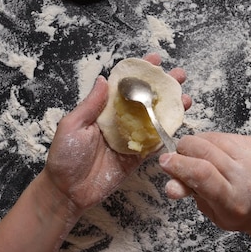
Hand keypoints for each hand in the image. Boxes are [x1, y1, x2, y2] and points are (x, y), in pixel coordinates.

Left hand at [42, 54, 190, 215]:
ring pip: (154, 119)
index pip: (125, 86)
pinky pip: (154, 144)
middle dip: (163, 87)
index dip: (140, 72)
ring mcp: (129, 138)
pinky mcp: (136, 157)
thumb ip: (91, 104)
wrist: (68, 191)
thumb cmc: (64, 156)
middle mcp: (119, 121)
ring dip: (170, 108)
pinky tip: (179, 123)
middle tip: (179, 76)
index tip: (155, 60)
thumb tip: (105, 79)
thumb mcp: (73, 125)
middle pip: (144, 99)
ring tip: (185, 98)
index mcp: (103, 110)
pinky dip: (167, 134)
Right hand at [159, 132, 250, 237]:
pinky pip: (224, 135)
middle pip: (204, 150)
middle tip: (178, 157)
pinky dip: (211, 141)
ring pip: (212, 138)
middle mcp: (247, 178)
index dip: (178, 164)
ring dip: (196, 144)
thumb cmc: (241, 214)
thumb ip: (191, 194)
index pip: (201, 174)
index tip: (165, 162)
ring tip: (196, 156)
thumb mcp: (212, 213)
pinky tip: (213, 152)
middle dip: (183, 149)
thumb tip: (170, 184)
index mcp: (234, 201)